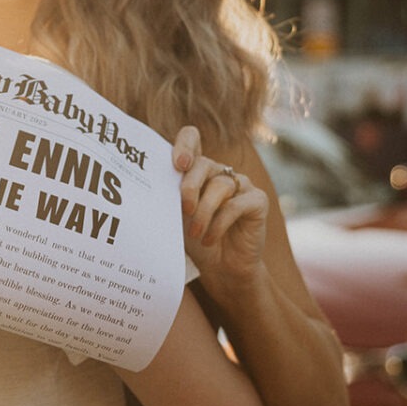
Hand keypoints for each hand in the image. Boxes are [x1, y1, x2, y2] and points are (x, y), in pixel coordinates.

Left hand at [172, 126, 268, 284]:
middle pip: (203, 163)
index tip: (178, 164)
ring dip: (204, 213)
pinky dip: (219, 224)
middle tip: (184, 210)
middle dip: (190, 187)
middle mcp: (219, 171)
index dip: (184, 144)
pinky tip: (210, 239)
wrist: (221, 268)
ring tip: (196, 234)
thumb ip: (168, 198)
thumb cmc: (195, 240)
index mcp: (197, 169)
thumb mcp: (176, 218)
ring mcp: (240, 184)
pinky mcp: (257, 200)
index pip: (191, 138)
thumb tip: (149, 190)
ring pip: (219, 186)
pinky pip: (236, 205)